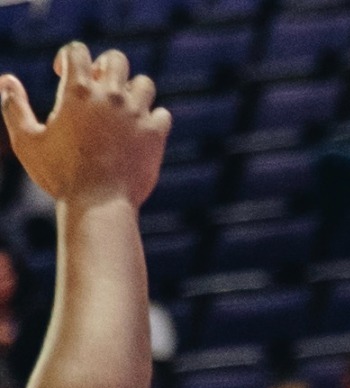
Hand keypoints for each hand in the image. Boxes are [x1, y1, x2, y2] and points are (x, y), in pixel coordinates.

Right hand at [0, 43, 169, 208]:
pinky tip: (140, 131)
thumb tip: (6, 80)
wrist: (98, 204)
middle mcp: (110, 96)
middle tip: (96, 87)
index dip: (69, 57)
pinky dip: (153, 119)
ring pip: (144, 83)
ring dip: (132, 91)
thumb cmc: (58, 175)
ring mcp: (136, 114)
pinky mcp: (156, 134)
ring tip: (120, 109)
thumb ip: (13, 106)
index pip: (77, 50)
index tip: (63, 74)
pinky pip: (163, 114)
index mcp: (76, 92)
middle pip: (116, 59)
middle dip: (105, 67)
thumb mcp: (26, 141)